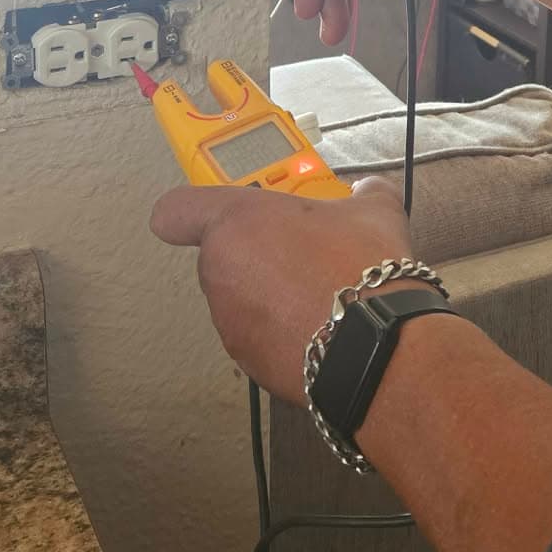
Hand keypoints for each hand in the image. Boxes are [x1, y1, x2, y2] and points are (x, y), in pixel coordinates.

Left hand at [149, 175, 411, 400]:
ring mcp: (229, 321)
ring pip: (240, 299)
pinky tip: (323, 328)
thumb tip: (370, 190)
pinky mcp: (247, 361)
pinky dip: (281, 333)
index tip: (217, 218)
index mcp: (237, 222)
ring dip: (269, 296)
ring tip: (320, 295)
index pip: (176, 211)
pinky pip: (258, 337)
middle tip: (301, 254)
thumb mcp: (374, 211)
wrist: (375, 344)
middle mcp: (220, 271)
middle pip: (221, 257)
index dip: (188, 214)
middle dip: (256, 256)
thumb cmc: (360, 267)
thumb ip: (363, 193)